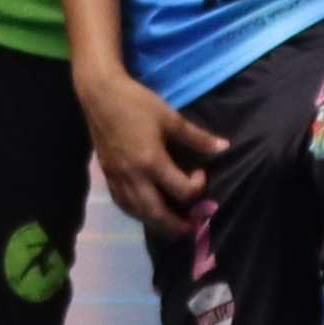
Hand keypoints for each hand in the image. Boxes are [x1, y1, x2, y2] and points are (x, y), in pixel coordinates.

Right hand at [81, 68, 223, 231]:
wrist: (99, 94)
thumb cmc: (136, 103)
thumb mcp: (170, 117)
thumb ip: (197, 137)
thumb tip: (224, 147)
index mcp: (152, 161)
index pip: (181, 190)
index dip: (197, 186)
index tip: (201, 172)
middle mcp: (133, 176)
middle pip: (157, 213)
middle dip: (176, 226)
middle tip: (192, 229)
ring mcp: (117, 178)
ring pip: (137, 213)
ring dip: (156, 224)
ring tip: (171, 228)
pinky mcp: (107, 175)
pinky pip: (122, 203)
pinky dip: (136, 213)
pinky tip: (145, 212)